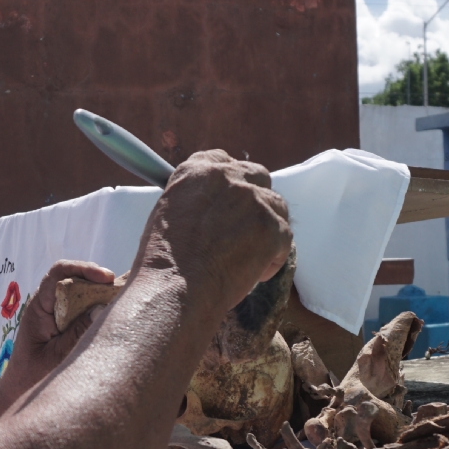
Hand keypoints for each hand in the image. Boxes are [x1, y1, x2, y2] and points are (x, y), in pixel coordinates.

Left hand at [0, 259, 113, 397]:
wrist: (16, 392)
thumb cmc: (31, 377)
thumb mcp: (56, 357)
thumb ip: (77, 333)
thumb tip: (101, 308)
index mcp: (38, 308)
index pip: (58, 274)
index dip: (83, 269)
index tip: (106, 278)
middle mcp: (46, 305)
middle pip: (73, 278)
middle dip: (97, 281)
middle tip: (120, 291)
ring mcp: (55, 314)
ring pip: (79, 292)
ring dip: (99, 294)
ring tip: (120, 303)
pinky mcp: (63, 324)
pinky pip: (81, 308)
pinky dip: (96, 308)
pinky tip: (111, 317)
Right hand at [135, 150, 290, 309]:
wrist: (175, 287)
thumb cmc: (163, 261)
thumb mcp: (167, 211)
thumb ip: (194, 198)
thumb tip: (210, 208)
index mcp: (197, 170)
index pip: (224, 161)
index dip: (231, 183)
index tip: (229, 201)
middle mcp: (227, 176)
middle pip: (257, 177)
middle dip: (254, 200)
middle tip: (244, 228)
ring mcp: (253, 200)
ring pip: (276, 206)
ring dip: (267, 227)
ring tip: (248, 254)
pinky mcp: (272, 227)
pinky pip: (284, 237)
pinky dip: (272, 257)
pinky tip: (253, 272)